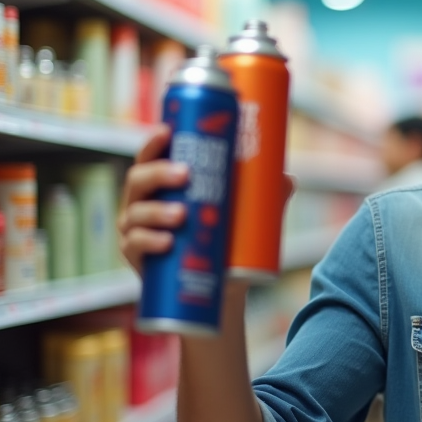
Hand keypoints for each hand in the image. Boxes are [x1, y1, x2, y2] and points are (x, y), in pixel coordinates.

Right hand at [118, 127, 298, 275]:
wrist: (221, 291)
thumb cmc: (228, 242)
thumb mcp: (247, 216)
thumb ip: (265, 196)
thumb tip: (287, 178)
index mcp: (163, 187)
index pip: (151, 157)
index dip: (154, 142)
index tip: (168, 131)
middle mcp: (143, 204)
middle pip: (139, 180)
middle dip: (159, 173)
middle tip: (186, 175)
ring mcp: (136, 231)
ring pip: (136, 214)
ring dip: (157, 212)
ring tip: (183, 216)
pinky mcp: (137, 259)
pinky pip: (135, 246)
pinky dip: (149, 242)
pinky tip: (167, 242)